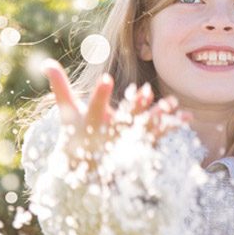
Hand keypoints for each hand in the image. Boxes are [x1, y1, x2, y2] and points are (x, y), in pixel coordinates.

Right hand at [42, 60, 191, 172]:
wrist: (85, 172)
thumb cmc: (76, 136)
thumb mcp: (67, 113)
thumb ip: (60, 87)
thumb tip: (46, 62)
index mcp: (92, 124)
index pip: (95, 107)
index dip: (100, 94)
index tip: (107, 78)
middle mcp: (110, 135)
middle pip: (123, 119)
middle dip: (135, 105)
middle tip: (147, 90)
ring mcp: (126, 143)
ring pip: (144, 128)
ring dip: (157, 115)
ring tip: (170, 103)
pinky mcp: (140, 147)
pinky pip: (158, 136)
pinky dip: (171, 126)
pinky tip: (186, 116)